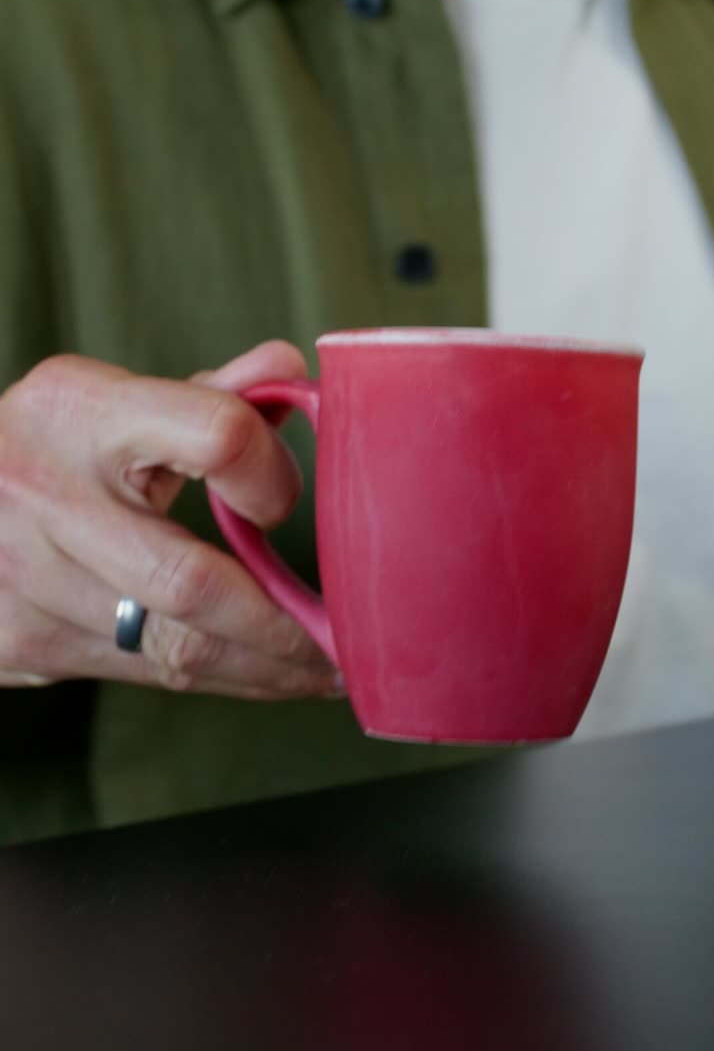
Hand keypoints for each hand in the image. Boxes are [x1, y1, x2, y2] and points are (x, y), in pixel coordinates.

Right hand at [0, 342, 342, 697]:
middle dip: (283, 628)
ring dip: (262, 669)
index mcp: (81, 410)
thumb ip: (206, 395)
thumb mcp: (108, 401)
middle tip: (345, 643)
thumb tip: (293, 372)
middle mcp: (46, 493)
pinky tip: (259, 674)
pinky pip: (144, 672)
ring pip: (174, 648)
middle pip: (193, 581)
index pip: (215, 435)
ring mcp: (27, 578)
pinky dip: (215, 678)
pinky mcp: (23, 643)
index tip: (284, 504)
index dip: (271, 477)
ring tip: (320, 671)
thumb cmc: (47, 447)